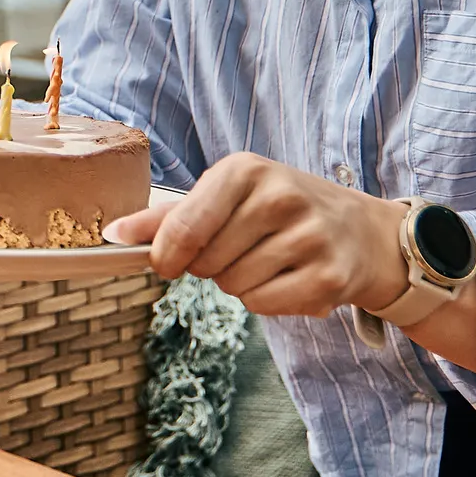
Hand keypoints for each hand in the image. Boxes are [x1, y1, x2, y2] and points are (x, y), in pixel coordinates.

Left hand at [104, 152, 402, 317]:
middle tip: (242, 249)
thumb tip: (112, 234)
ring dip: (240, 283)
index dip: (167, 255)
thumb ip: (168, 217)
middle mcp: (280, 197)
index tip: (168, 263)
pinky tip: (290, 279)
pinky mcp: (330, 277)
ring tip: (270, 260)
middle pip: (206, 262)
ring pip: (233, 286)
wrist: (364, 232)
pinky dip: (266, 301)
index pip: (184, 226)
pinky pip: (263, 305)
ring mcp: (309, 237)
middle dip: (210, 266)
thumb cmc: (280, 211)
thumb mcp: (228, 196)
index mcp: (246, 171)